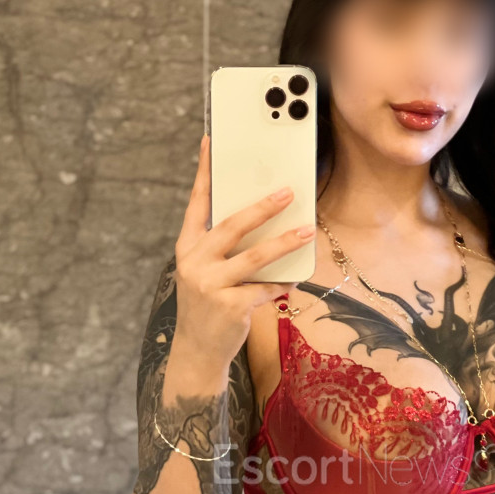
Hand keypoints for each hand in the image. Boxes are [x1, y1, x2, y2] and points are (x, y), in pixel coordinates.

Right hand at [172, 133, 315, 367]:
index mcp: (187, 248)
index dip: (204, 173)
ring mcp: (211, 285)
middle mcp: (194, 263)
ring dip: (284, 243)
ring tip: (307, 232)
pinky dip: (283, 282)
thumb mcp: (205, 273)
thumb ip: (223, 249)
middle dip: (262, 208)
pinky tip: (295, 278)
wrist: (198, 351)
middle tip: (287, 192)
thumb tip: (261, 221)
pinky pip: (266, 288)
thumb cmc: (207, 305)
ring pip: (254, 257)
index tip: (211, 142)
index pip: (196, 203)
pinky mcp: (231, 306)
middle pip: (232, 226)